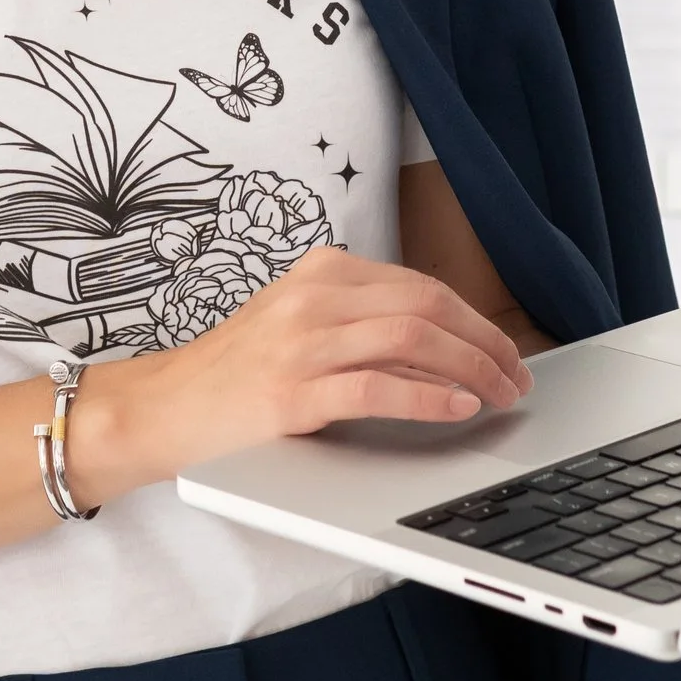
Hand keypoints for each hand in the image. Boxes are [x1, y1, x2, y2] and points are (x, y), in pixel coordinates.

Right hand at [72, 246, 530, 498]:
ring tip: (500, 396)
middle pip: (428, 306)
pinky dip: (428, 397)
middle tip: (517, 378)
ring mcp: (301, 344)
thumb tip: (447, 346)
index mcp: (321, 272)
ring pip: (413, 339)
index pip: (421, 286)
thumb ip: (359, 321)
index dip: (476, 321)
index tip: (506, 352)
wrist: (163, 407)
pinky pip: (378, 387)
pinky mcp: (291, 394)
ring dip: (472, 369)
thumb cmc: (235, 374)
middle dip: (486, 344)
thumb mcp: (299, 325)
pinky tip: (457, 409)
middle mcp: (314, 297)